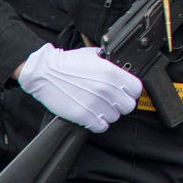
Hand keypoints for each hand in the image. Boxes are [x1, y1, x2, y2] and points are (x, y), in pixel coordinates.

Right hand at [17, 44, 140, 132]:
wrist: (44, 73)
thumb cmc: (67, 63)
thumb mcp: (94, 55)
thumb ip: (109, 63)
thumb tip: (119, 67)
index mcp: (112, 73)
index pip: (137, 89)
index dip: (131, 91)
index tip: (125, 92)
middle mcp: (106, 89)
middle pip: (128, 106)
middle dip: (121, 104)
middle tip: (111, 101)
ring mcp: (95, 103)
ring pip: (115, 117)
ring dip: (108, 114)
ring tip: (98, 107)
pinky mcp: (82, 115)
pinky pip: (101, 126)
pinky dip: (98, 123)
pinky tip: (93, 116)